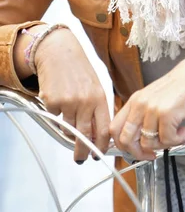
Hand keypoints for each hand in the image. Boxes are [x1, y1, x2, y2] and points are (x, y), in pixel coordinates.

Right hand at [35, 28, 110, 162]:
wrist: (59, 52)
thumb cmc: (79, 70)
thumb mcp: (96, 87)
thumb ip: (98, 109)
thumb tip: (99, 135)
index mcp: (100, 98)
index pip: (104, 129)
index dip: (102, 146)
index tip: (98, 154)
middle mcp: (86, 101)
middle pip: (85, 136)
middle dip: (83, 151)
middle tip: (81, 158)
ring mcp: (68, 102)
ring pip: (68, 130)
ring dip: (69, 131)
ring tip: (68, 119)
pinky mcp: (52, 102)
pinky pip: (55, 119)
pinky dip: (57, 116)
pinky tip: (59, 101)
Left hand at [110, 51, 184, 159]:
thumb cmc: (181, 86)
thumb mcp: (154, 98)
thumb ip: (144, 116)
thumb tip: (140, 140)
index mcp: (135, 100)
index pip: (114, 128)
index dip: (122, 145)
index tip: (135, 151)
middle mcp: (140, 104)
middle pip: (125, 139)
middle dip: (138, 153)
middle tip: (152, 153)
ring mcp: (152, 109)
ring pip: (147, 143)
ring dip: (162, 145)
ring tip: (174, 136)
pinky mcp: (167, 113)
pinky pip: (167, 140)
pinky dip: (177, 140)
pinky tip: (183, 131)